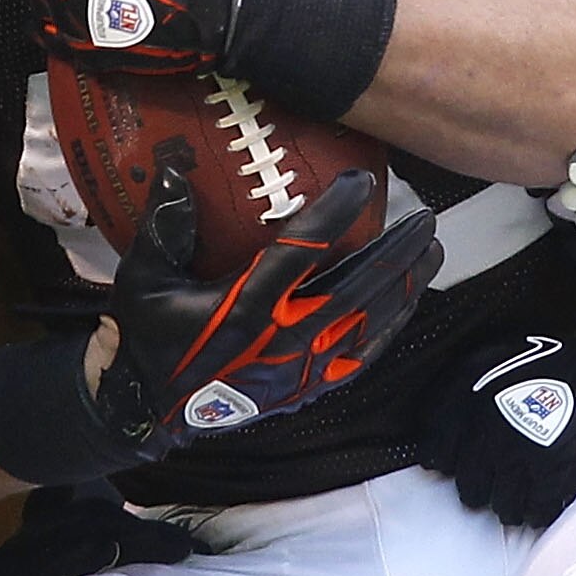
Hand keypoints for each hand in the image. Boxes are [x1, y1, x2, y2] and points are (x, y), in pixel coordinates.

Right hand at [101, 155, 436, 443]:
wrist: (152, 410)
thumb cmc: (150, 336)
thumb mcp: (143, 278)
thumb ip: (164, 224)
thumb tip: (173, 165)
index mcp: (245, 306)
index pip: (302, 250)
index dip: (335, 212)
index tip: (359, 180)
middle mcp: (282, 336)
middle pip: (357, 287)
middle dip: (395, 251)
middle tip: (423, 216)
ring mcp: (301, 366)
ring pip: (368, 321)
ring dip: (405, 285)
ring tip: (432, 249)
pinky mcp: (308, 387)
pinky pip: (361, 355)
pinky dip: (390, 326)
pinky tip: (409, 302)